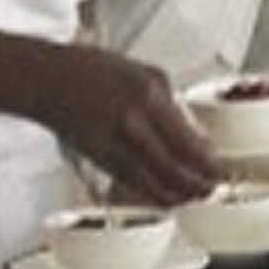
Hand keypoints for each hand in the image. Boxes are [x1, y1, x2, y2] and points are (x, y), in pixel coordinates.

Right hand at [36, 44, 222, 204]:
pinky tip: (167, 196)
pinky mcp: (99, 158)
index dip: (208, 163)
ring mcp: (113, 142)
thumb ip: (171, 102)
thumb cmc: (93, 71)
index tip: (221, 170)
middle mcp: (132, 121)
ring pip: (153, 182)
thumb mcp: (144, 73)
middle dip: (199, 184)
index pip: (188, 141)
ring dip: (178, 194)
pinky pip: (133, 183)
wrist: (47, 80)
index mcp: (149, 95)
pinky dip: (154, 193)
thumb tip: (193, 132)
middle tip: (214, 189)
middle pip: (174, 167)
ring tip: (196, 197)